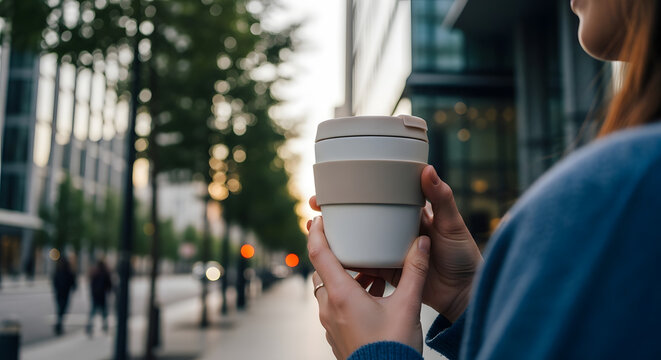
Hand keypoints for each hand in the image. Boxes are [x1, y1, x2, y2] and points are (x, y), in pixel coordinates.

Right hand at [308, 165, 482, 321]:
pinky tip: (332, 259)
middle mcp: (395, 229)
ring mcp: (390, 250)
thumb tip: (427, 168)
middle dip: (336, 212)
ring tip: (316, 232)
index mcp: (409, 213)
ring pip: (358, 240)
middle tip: (314, 208)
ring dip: (337, 236)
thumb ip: (441, 198)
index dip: (355, 189)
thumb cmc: (464, 255)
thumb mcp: (452, 223)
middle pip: (361, 216)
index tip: (333, 184)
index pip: (378, 195)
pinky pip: (364, 265)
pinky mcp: (388, 272)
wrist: (465, 293)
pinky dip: (349, 261)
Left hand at [308, 216, 430, 358]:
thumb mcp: (408, 305)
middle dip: (336, 254)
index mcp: (341, 295)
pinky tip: (374, 295)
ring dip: (347, 276)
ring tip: (372, 270)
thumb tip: (422, 243)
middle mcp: (330, 308)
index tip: (317, 218)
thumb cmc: (394, 347)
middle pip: (323, 270)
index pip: (318, 254)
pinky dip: (350, 294)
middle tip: (350, 240)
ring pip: (331, 289)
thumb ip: (415, 271)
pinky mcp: (337, 335)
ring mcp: (331, 323)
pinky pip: (337, 306)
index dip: (315, 232)